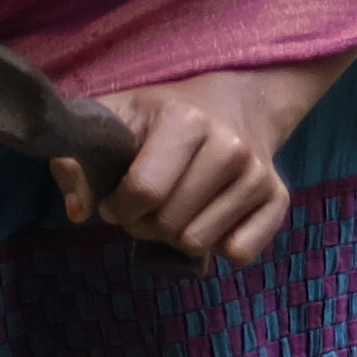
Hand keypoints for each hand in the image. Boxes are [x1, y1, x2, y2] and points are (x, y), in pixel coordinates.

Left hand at [55, 57, 349, 266]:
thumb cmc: (164, 116)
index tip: (115, 200)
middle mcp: (230, 146)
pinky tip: (209, 217)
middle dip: (144, 223)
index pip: (144, 193)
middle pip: (168, 224)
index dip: (118, 207)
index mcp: (187, 121)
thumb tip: (78, 209)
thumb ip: (79, 156)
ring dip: (176, 236)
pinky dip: (217, 245)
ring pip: (197, 243)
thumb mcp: (115, 118)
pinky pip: (239, 252)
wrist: (237, 103)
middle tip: (146, 204)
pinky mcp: (278, 200)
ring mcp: (258, 175)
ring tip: (175, 207)